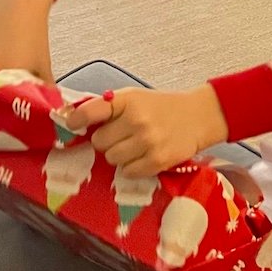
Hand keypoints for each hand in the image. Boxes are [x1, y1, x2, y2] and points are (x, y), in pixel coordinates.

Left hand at [64, 85, 227, 175]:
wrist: (199, 116)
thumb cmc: (162, 107)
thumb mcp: (135, 98)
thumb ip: (108, 107)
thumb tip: (74, 118)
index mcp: (127, 101)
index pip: (90, 112)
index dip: (76, 120)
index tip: (72, 124)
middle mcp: (137, 120)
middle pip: (99, 142)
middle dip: (107, 141)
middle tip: (121, 137)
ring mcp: (147, 141)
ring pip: (112, 159)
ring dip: (119, 156)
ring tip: (134, 147)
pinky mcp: (157, 160)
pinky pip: (128, 172)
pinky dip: (132, 168)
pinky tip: (143, 157)